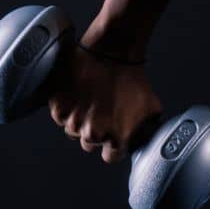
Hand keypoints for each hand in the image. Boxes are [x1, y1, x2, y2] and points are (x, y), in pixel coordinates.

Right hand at [47, 45, 162, 162]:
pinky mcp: (57, 107)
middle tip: (103, 111)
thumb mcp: (151, 109)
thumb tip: (142, 140)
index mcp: (116, 139)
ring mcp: (73, 121)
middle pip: (90, 143)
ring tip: (92, 98)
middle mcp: (93, 135)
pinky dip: (67, 107)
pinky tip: (80, 93)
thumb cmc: (132, 78)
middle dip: (97, 130)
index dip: (113, 144)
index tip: (113, 133)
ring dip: (81, 119)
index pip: (110, 156)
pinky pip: (60, 115)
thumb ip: (144, 131)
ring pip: (73, 130)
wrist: (112, 52)